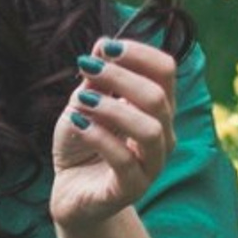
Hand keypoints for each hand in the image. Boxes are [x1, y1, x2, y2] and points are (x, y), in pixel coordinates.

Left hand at [49, 38, 176, 228]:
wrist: (72, 192)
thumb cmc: (83, 145)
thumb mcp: (85, 105)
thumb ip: (97, 79)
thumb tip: (103, 44)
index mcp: (157, 109)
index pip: (165, 71)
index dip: (139, 53)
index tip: (105, 47)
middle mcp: (162, 135)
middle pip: (158, 96)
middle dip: (120, 77)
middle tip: (86, 68)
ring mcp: (151, 164)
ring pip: (150, 129)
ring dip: (112, 108)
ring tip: (80, 102)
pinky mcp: (132, 189)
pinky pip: (124, 160)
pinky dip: (99, 137)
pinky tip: (77, 124)